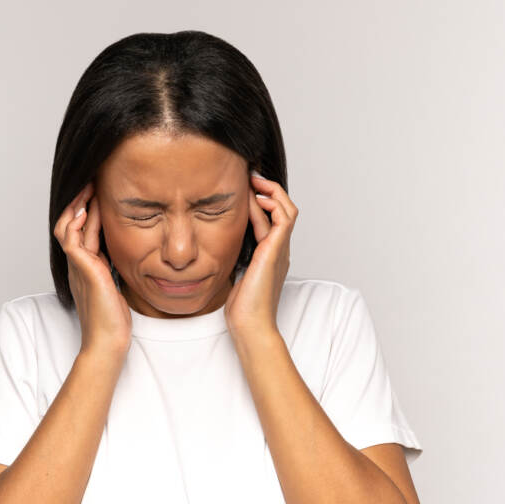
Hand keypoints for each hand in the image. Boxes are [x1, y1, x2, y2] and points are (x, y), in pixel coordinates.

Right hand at [53, 181, 131, 355]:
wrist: (108, 342)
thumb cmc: (114, 320)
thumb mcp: (116, 285)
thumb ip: (114, 268)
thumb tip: (125, 254)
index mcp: (85, 267)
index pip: (81, 231)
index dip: (86, 211)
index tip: (98, 193)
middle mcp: (78, 264)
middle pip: (70, 224)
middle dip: (80, 202)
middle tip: (91, 182)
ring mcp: (78, 266)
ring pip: (68, 227)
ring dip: (77, 205)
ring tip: (88, 186)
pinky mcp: (84, 270)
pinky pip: (72, 239)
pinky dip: (76, 222)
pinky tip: (85, 208)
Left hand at [224, 171, 297, 338]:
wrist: (251, 325)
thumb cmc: (241, 307)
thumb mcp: (234, 273)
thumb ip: (233, 256)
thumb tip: (217, 242)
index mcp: (271, 255)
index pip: (272, 219)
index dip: (262, 201)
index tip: (245, 188)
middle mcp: (279, 250)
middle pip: (283, 209)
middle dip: (269, 190)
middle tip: (251, 177)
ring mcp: (280, 250)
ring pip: (287, 210)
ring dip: (272, 192)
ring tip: (255, 182)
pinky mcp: (276, 251)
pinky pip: (282, 219)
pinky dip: (272, 204)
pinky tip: (256, 199)